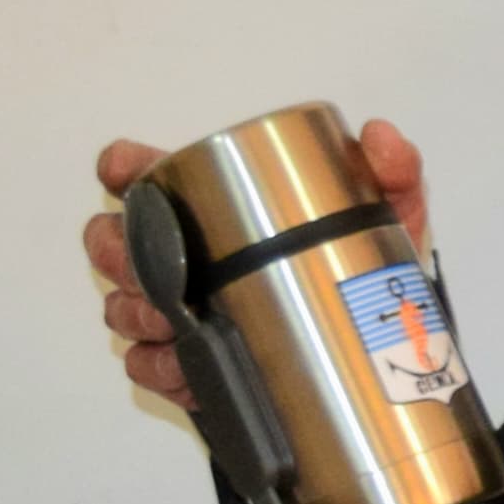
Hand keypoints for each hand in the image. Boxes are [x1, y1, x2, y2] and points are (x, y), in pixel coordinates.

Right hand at [87, 120, 432, 409]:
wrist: (376, 354)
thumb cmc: (361, 270)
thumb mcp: (388, 218)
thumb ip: (391, 172)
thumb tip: (380, 137)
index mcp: (214, 209)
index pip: (142, 175)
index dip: (123, 168)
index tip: (125, 172)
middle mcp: (181, 255)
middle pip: (112, 242)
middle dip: (122, 251)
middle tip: (163, 266)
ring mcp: (174, 311)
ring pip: (122, 305)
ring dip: (139, 311)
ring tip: (176, 318)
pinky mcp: (182, 365)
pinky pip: (145, 365)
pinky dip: (159, 363)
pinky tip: (184, 364)